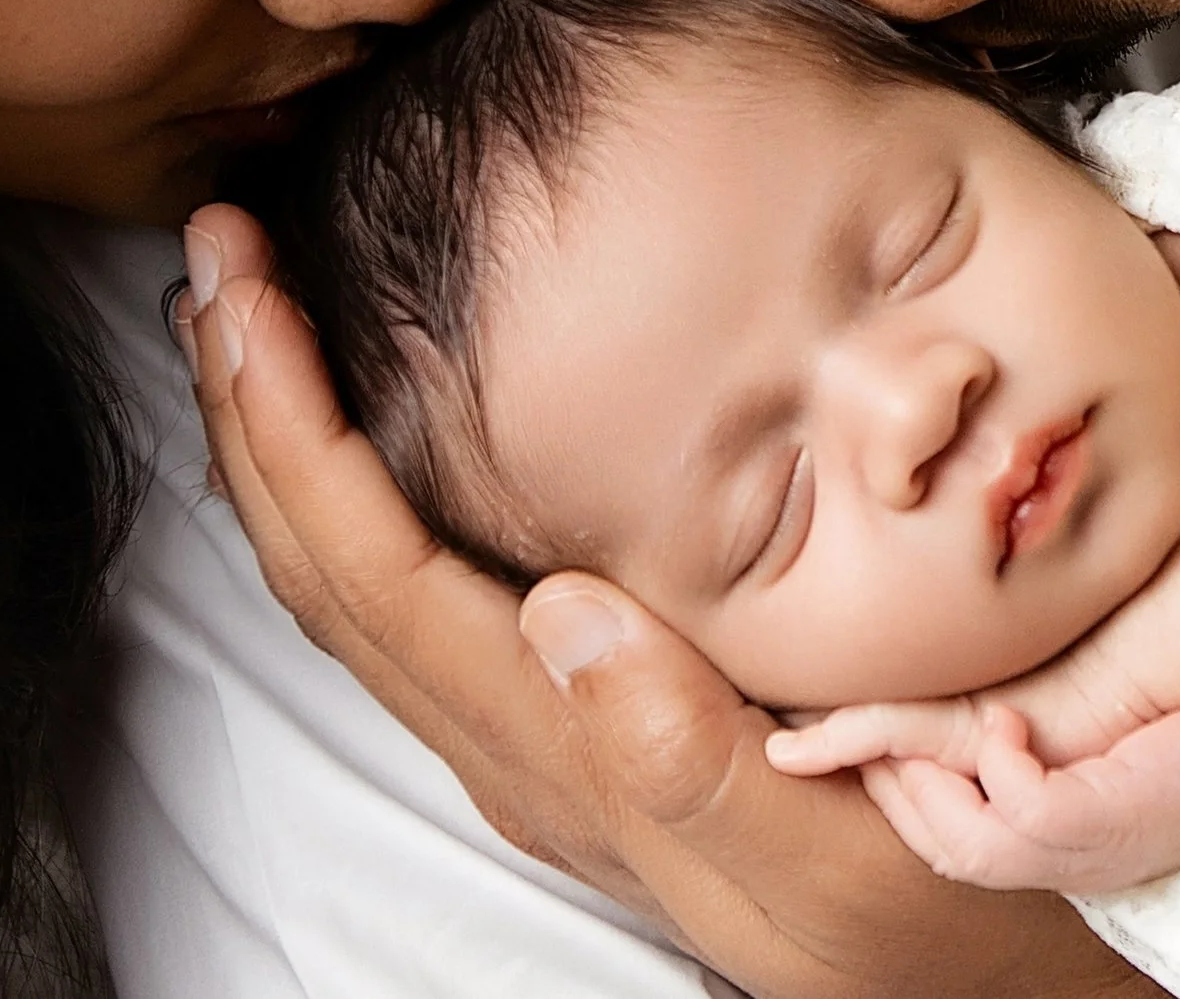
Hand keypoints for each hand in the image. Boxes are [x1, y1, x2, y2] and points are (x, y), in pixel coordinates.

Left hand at [178, 204, 1164, 998]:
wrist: (963, 996)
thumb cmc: (923, 925)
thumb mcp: (836, 863)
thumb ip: (695, 759)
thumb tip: (566, 614)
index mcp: (560, 756)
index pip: (374, 575)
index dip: (293, 432)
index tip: (246, 297)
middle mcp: (514, 748)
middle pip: (323, 570)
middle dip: (250, 409)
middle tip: (215, 254)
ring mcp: (528, 740)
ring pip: (348, 582)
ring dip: (282, 443)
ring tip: (250, 317)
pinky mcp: (562, 727)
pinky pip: (404, 594)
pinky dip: (350, 487)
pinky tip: (361, 425)